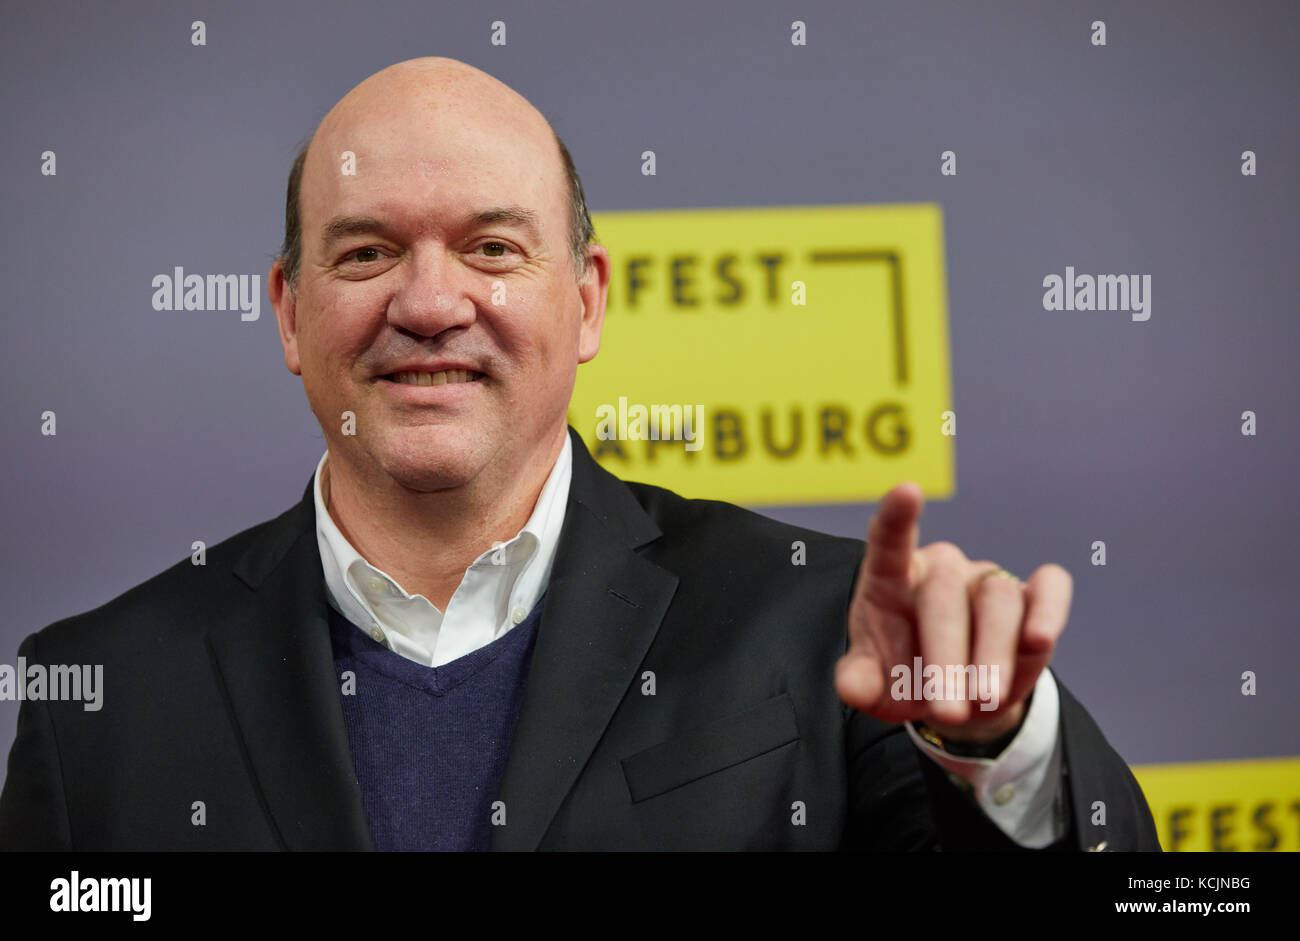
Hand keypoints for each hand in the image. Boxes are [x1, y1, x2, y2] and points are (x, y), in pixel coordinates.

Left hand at [834, 481, 1071, 743]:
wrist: (955, 697)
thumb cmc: (905, 675)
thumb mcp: (875, 686)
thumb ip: (859, 682)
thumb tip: (853, 688)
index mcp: (892, 579)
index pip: (888, 542)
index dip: (897, 518)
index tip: (907, 491)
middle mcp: (941, 570)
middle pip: (945, 596)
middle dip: (946, 659)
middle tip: (947, 710)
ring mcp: (986, 579)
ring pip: (998, 600)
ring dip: (992, 656)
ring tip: (984, 699)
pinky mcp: (1031, 597)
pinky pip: (1049, 588)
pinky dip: (1050, 610)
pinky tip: (1040, 638)